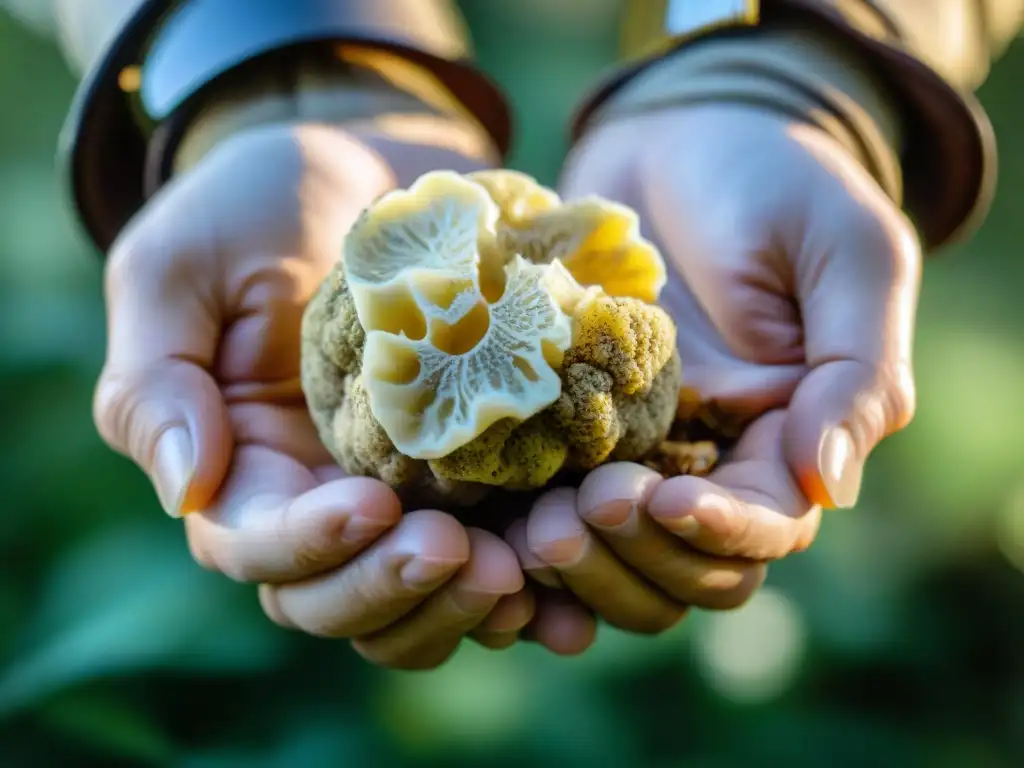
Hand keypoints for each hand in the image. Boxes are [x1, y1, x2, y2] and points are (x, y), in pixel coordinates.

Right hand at [92, 123, 535, 668]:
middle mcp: (318, 502)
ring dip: (461, 604)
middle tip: (456, 551)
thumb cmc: (257, 207)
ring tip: (517, 573)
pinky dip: (527, 587)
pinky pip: (496, 554)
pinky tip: (561, 581)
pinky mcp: (476, 477)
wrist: (368, 168)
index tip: (372, 503)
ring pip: (416, 600)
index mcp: (241, 467)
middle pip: (336, 598)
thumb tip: (188, 493)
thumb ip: (157, 384)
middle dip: (391, 588)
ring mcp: (403, 496)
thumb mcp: (178, 270)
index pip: (255, 545)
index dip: (308, 545)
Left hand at [510, 103, 919, 632]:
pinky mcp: (569, 426)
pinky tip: (496, 527)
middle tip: (576, 513)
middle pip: (688, 564)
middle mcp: (714, 461)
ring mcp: (637, 450)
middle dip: (638, 554)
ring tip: (533, 525)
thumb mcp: (847, 256)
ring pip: (617, 552)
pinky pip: (548, 499)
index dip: (723, 530)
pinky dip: (524, 529)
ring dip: (580, 560)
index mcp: (791, 438)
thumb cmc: (776, 182)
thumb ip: (854, 373)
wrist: (676, 135)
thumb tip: (831, 488)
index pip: (771, 524)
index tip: (667, 498)